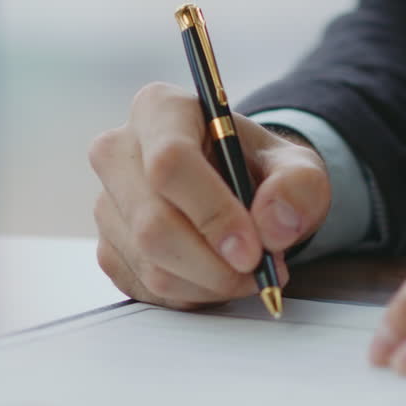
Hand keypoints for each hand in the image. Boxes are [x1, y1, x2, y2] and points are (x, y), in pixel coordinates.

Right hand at [89, 82, 330, 308]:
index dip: (213, 214)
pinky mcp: (108, 247)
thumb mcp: (296, 166)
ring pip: (151, 264)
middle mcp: (118, 152)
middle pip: (153, 223)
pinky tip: (216, 276)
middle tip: (258, 271)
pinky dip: (192, 295)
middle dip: (214, 264)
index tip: (252, 250)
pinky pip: (146, 288)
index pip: (170, 163)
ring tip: (247, 272)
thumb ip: (298, 187)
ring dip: (209, 284)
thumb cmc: (258, 169)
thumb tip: (273, 226)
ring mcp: (107, 203)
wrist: (236, 187)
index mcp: (159, 110)